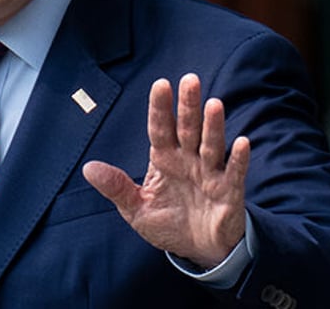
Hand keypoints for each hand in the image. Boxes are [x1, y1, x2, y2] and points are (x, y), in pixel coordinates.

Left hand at [82, 73, 249, 268]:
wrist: (200, 249)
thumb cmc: (169, 223)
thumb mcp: (136, 209)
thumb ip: (117, 187)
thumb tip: (88, 168)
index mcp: (165, 159)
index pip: (160, 128)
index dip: (160, 108)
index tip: (161, 84)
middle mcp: (188, 160)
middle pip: (188, 128)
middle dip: (188, 105)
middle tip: (190, 79)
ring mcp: (210, 173)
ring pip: (211, 145)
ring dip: (213, 126)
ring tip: (214, 105)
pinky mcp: (229, 192)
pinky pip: (234, 173)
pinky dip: (238, 159)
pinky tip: (242, 142)